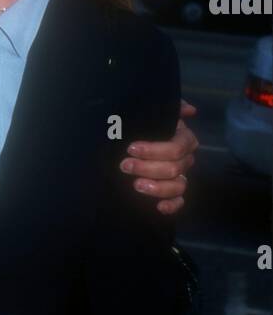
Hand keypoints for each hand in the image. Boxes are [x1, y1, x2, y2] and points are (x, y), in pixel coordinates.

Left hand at [120, 98, 197, 214]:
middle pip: (175, 168)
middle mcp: (184, 158)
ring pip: (178, 186)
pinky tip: (158, 207)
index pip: (177, 147)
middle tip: (124, 165)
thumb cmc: (141, 125)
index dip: (155, 150)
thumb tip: (189, 110)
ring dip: (158, 187)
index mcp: (182, 138)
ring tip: (136, 185)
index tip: (131, 148)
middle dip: (148, 167)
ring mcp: (180, 176)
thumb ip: (171, 107)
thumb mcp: (151, 112)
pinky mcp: (172, 193)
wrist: (126, 143)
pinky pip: (179, 202)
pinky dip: (172, 206)